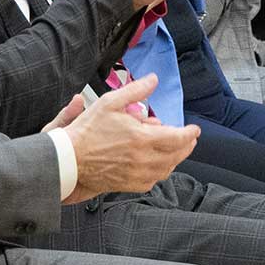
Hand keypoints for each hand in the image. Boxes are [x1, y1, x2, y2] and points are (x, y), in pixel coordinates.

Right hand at [62, 74, 197, 201]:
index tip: (194, 129)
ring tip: (174, 149)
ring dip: (175, 158)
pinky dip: (160, 171)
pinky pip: (153, 180)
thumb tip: (153, 79)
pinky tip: (157, 163)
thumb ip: (136, 90)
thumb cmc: (87, 130)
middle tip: (189, 139)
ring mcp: (138, 174)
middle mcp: (144, 159)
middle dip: (187, 146)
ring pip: (167, 169)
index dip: (190, 133)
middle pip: (177, 155)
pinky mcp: (130, 184)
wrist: (70, 159)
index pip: (179, 138)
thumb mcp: (110, 102)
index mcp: (142, 139)